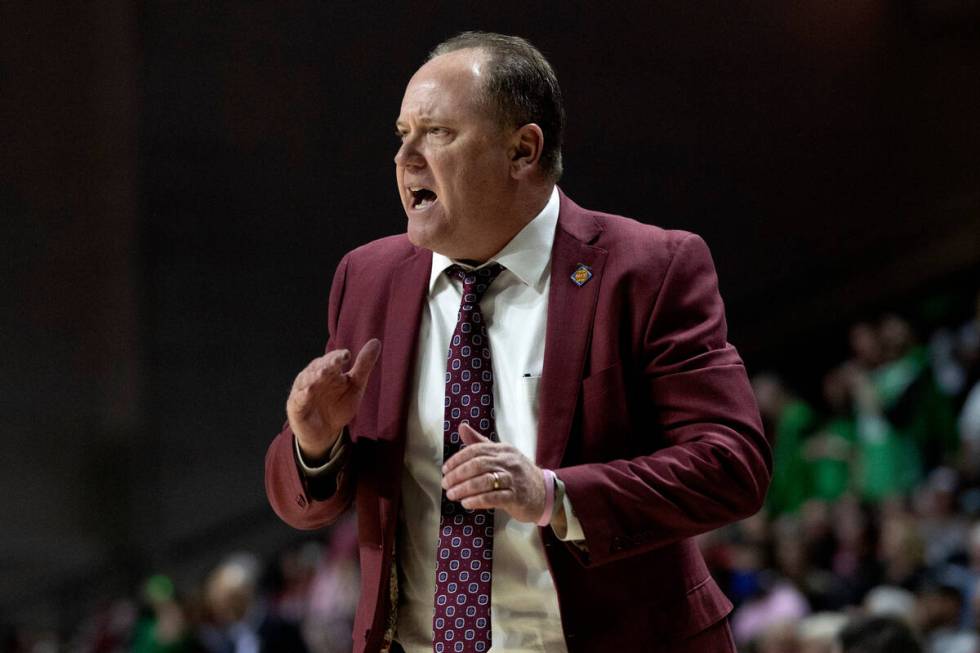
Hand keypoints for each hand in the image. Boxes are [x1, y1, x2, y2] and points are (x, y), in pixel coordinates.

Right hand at [286, 339, 380, 460]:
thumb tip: (376, 342)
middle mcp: (314, 377)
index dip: (338, 357)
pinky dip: (302, 395)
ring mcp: (303, 390)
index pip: (332, 360)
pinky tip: (308, 391)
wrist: (326, 432)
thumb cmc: (339, 406)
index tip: (347, 355)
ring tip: (322, 374)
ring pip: (306, 380)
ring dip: (313, 377)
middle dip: (326, 364)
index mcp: (329, 370)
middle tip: (335, 362)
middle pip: (319, 367)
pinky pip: (298, 398)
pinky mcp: (296, 405)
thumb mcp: (355, 386)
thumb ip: (364, 365)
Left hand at [441, 423, 546, 523]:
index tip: (445, 469)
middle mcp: (509, 462)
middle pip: (478, 464)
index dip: (457, 459)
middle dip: (458, 474)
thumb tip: (462, 427)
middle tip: (445, 484)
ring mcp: (514, 479)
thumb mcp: (502, 456)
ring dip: (464, 488)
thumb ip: (480, 443)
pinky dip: (478, 500)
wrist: (545, 493)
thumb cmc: (518, 475)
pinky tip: (466, 503)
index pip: (476, 450)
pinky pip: (494, 497)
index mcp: (503, 450)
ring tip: (452, 495)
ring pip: (485, 481)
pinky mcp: (517, 497)